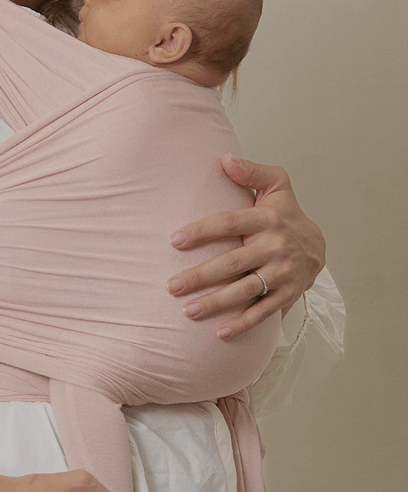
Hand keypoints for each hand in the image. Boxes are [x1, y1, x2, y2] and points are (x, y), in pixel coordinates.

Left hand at [166, 153, 325, 339]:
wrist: (319, 246)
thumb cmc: (286, 213)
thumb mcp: (276, 184)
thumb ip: (251, 171)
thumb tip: (224, 158)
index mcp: (267, 218)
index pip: (229, 223)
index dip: (201, 231)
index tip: (174, 241)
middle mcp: (276, 246)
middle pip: (233, 263)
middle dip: (201, 275)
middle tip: (172, 286)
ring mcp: (283, 272)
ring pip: (246, 291)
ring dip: (216, 303)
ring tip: (187, 311)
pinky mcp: (288, 294)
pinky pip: (264, 311)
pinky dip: (243, 323)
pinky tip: (219, 333)